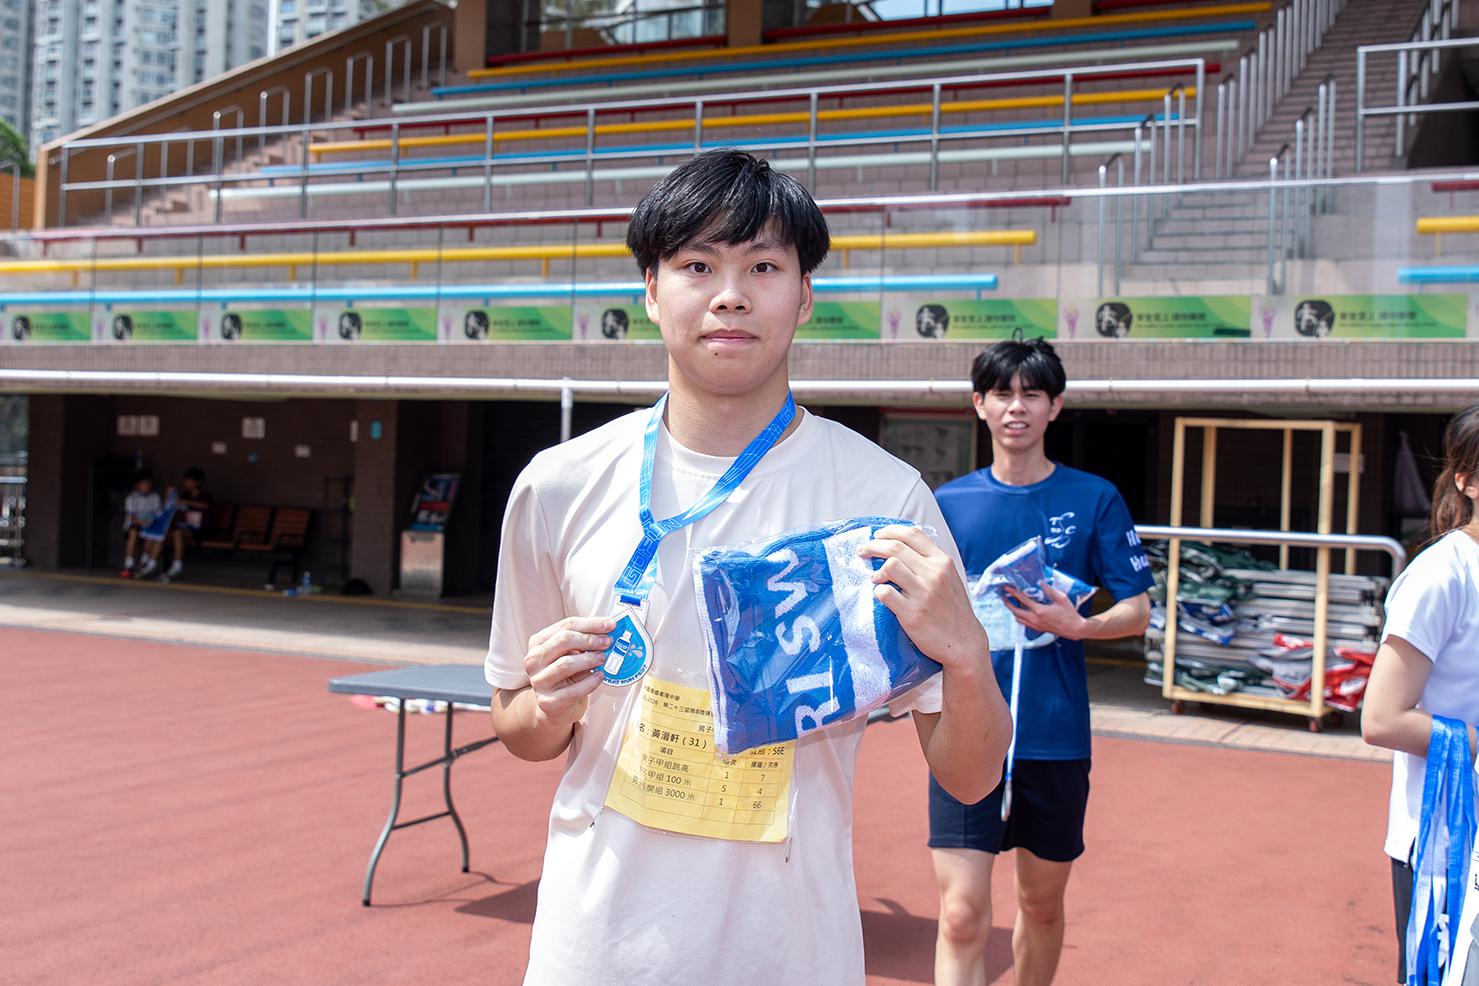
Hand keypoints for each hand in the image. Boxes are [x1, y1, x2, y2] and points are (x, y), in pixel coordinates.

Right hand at [523, 616, 614, 729]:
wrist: (557, 708)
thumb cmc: (567, 676)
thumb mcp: (572, 654)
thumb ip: (584, 641)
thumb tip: (608, 629)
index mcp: (538, 643)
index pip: (565, 626)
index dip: (590, 624)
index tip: (610, 624)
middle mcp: (533, 661)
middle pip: (563, 640)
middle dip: (589, 639)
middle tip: (607, 642)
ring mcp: (539, 681)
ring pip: (565, 664)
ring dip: (589, 659)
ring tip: (602, 659)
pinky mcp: (548, 702)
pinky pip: (573, 690)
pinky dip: (590, 682)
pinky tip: (599, 676)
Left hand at [859, 525, 988, 671]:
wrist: (964, 641)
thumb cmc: (952, 608)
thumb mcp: (948, 577)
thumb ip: (929, 561)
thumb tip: (899, 546)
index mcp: (942, 561)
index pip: (913, 534)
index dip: (890, 531)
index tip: (878, 535)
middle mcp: (934, 574)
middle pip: (896, 547)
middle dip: (873, 546)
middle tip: (862, 551)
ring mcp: (923, 593)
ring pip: (890, 566)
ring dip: (876, 569)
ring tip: (874, 578)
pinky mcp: (912, 613)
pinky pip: (885, 593)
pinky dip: (878, 591)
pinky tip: (880, 595)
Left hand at [1001, 583, 1089, 639]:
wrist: (1074, 628)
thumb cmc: (1069, 614)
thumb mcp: (1061, 598)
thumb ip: (1049, 590)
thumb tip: (1041, 583)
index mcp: (1039, 610)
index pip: (1022, 600)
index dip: (1013, 593)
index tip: (1007, 588)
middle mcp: (1035, 619)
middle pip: (1015, 611)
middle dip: (1008, 603)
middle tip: (1003, 596)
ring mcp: (1035, 625)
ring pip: (1018, 618)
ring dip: (1013, 610)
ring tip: (1011, 603)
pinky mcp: (1037, 629)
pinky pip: (1024, 623)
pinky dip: (1020, 617)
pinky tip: (1022, 612)